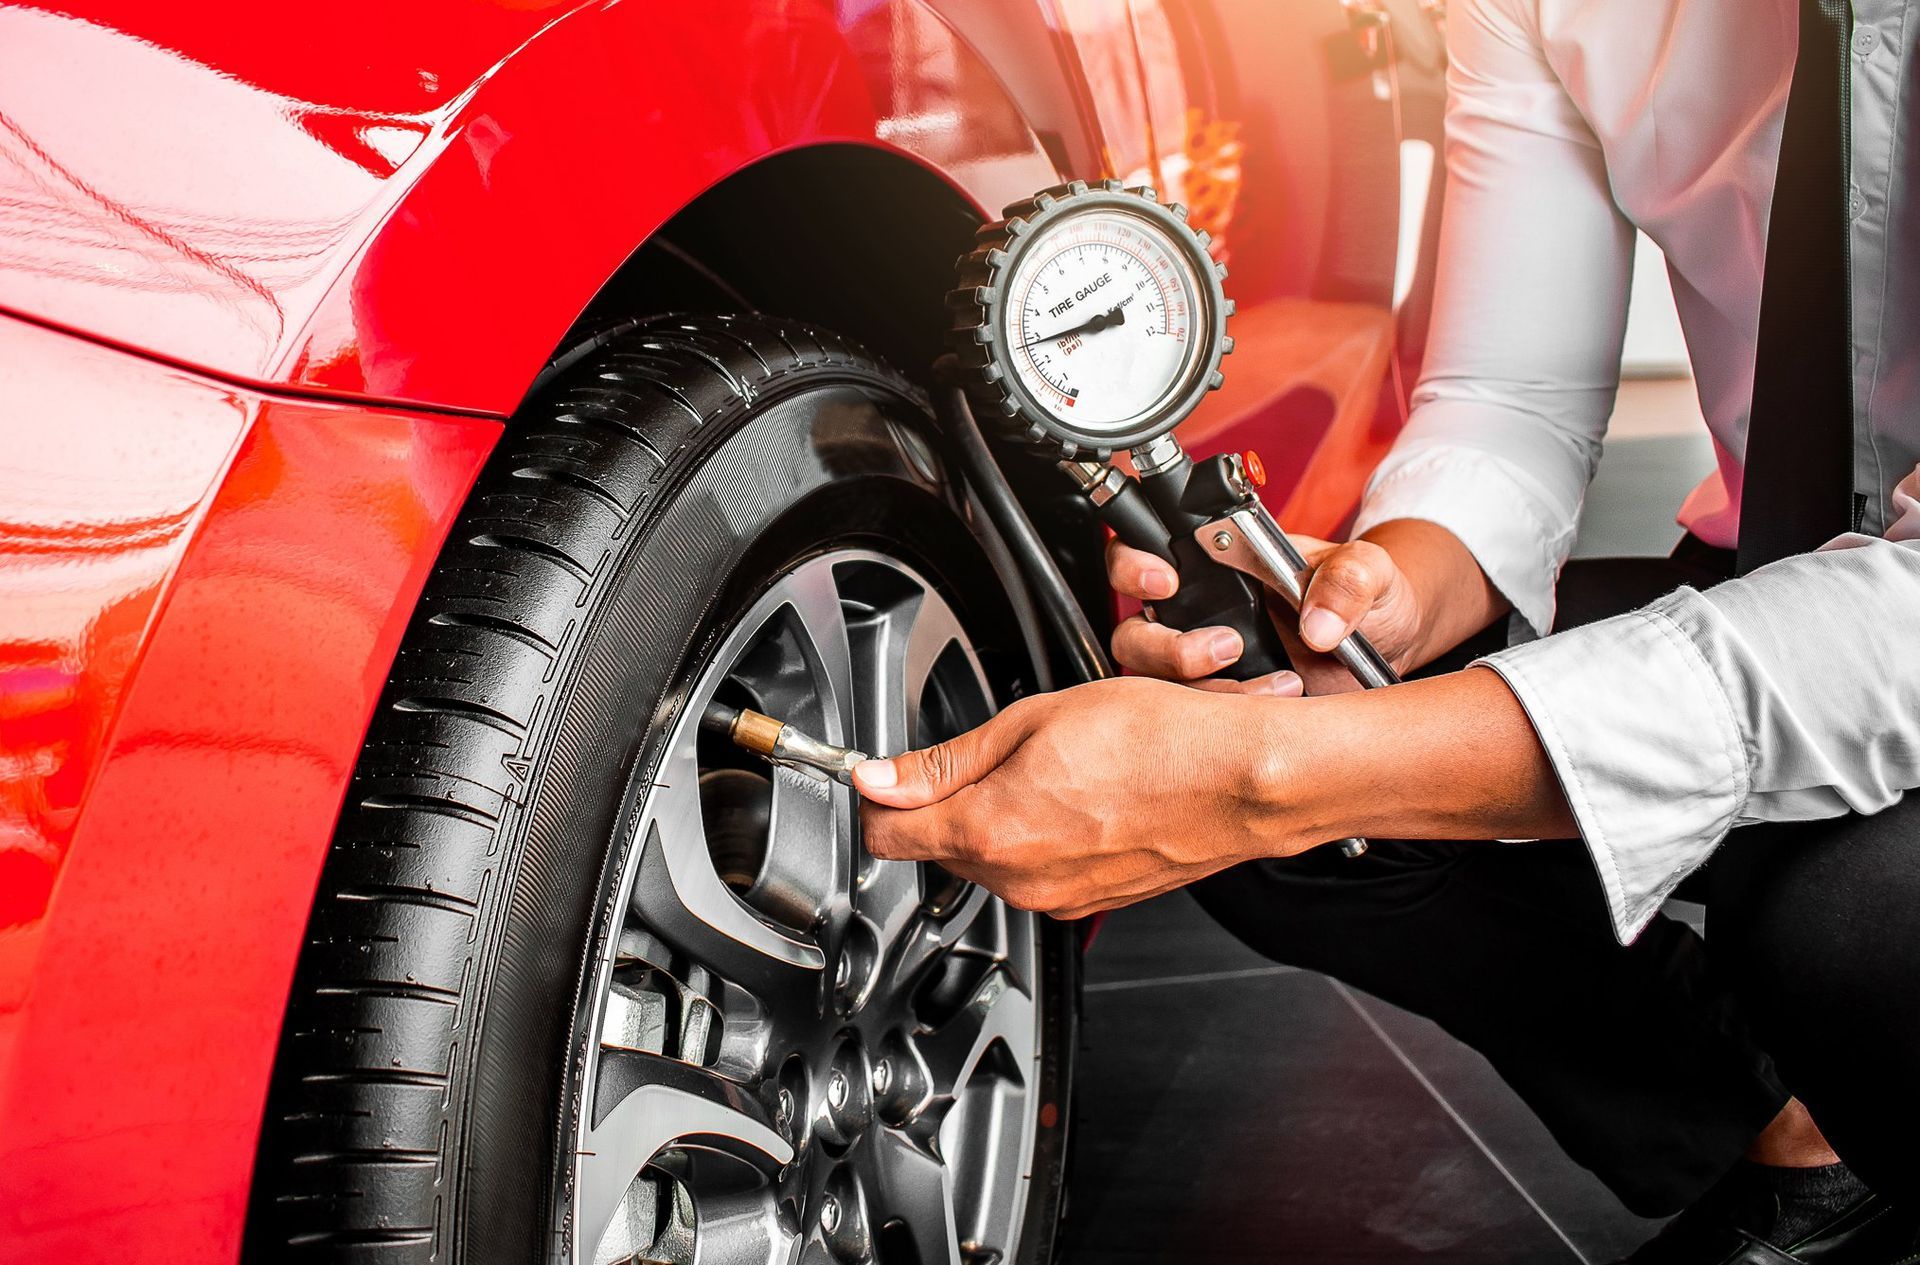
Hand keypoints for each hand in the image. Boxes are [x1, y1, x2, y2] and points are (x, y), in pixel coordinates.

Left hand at [855, 667, 1576, 921]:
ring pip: (991, 861)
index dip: (880, 795)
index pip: (885, 835)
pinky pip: (1042, 872)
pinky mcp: (1096, 903)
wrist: (1249, 780)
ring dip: (999, 817)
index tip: (886, 771)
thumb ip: (950, 758)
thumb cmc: (1164, 740)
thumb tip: (883, 777)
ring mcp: (1061, 899)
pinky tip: (1082, 794)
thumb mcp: (1038, 719)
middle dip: (945, 802)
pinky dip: (1045, 836)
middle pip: (938, 848)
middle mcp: (1020, 880)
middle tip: (991, 751)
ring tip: (1049, 766)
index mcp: (990, 830)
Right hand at [1108, 519, 1505, 692]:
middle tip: (1225, 649)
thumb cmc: (1370, 592)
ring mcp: (1208, 665)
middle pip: (1136, 633)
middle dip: (1165, 647)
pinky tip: (1278, 716)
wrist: (1391, 643)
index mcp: (1219, 561)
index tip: (1165, 583)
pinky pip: (1199, 725)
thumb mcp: (1370, 570)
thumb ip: (1349, 579)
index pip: (1145, 551)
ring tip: (1282, 686)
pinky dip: (1228, 729)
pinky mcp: (1227, 706)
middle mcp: (1200, 613)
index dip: (1134, 567)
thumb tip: (1317, 624)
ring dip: (1206, 694)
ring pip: (1161, 688)